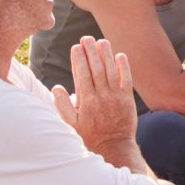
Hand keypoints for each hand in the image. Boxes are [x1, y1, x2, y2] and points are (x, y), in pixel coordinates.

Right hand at [51, 36, 138, 158]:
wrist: (114, 147)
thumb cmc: (89, 135)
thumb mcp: (70, 124)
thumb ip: (62, 105)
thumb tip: (57, 87)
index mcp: (86, 101)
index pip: (81, 74)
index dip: (79, 59)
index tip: (76, 47)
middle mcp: (101, 96)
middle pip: (96, 68)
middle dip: (91, 51)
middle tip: (86, 38)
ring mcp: (116, 97)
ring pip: (110, 71)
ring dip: (106, 54)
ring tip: (101, 41)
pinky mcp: (128, 99)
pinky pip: (126, 79)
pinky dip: (124, 67)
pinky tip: (120, 55)